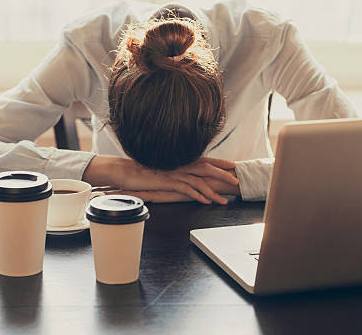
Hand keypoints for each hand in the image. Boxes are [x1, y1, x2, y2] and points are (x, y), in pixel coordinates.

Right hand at [109, 168, 240, 203]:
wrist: (125, 171)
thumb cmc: (143, 172)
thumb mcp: (163, 170)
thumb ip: (175, 171)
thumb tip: (185, 177)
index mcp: (180, 161)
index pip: (204, 159)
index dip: (219, 162)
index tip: (233, 165)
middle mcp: (179, 165)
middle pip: (206, 167)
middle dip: (223, 174)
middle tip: (236, 180)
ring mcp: (174, 173)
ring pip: (199, 180)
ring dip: (214, 191)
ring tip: (224, 199)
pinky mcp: (167, 182)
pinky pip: (186, 189)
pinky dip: (198, 195)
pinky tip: (206, 202)